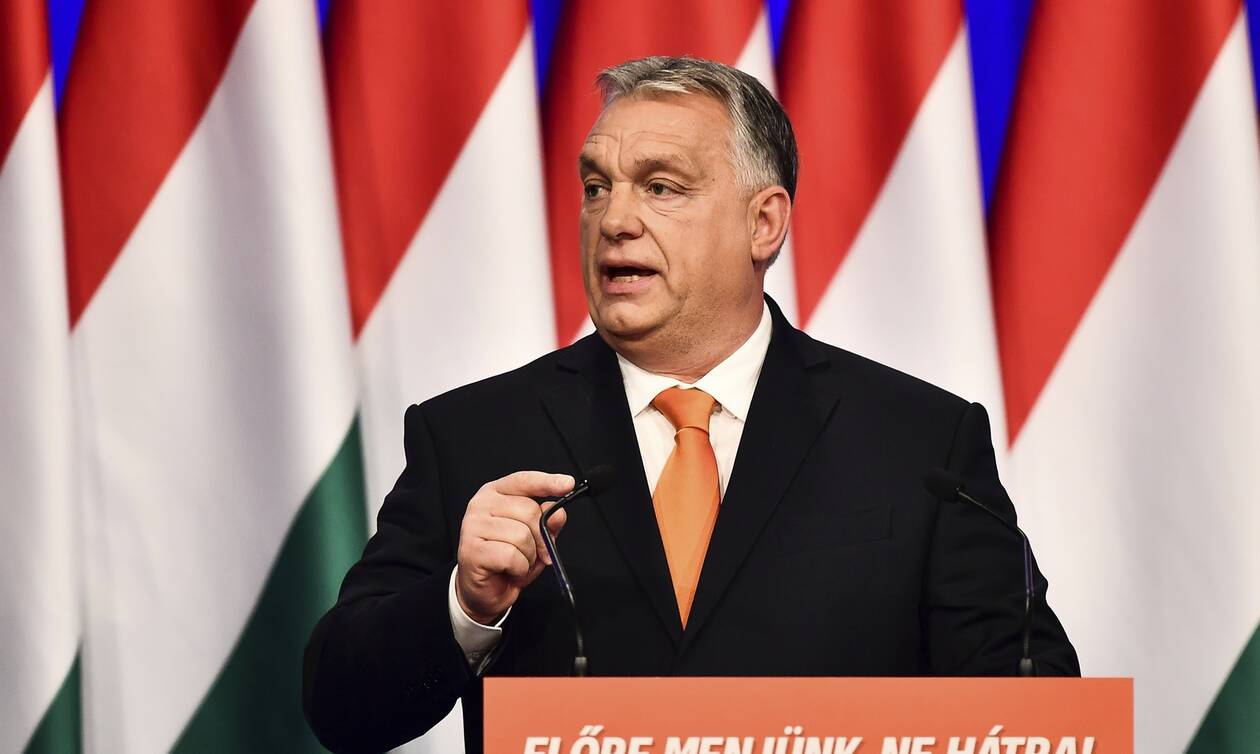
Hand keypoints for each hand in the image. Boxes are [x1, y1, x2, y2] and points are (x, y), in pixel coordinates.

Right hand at [455, 471, 574, 624]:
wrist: (483, 591)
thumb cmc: (506, 560)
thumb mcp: (535, 539)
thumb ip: (548, 523)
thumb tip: (559, 513)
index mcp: (495, 494)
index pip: (524, 481)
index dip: (547, 482)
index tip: (568, 484)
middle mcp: (481, 505)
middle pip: (529, 511)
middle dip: (540, 538)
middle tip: (535, 553)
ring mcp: (473, 526)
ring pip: (522, 536)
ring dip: (528, 556)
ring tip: (517, 562)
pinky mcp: (472, 549)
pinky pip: (511, 556)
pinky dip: (519, 568)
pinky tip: (508, 570)